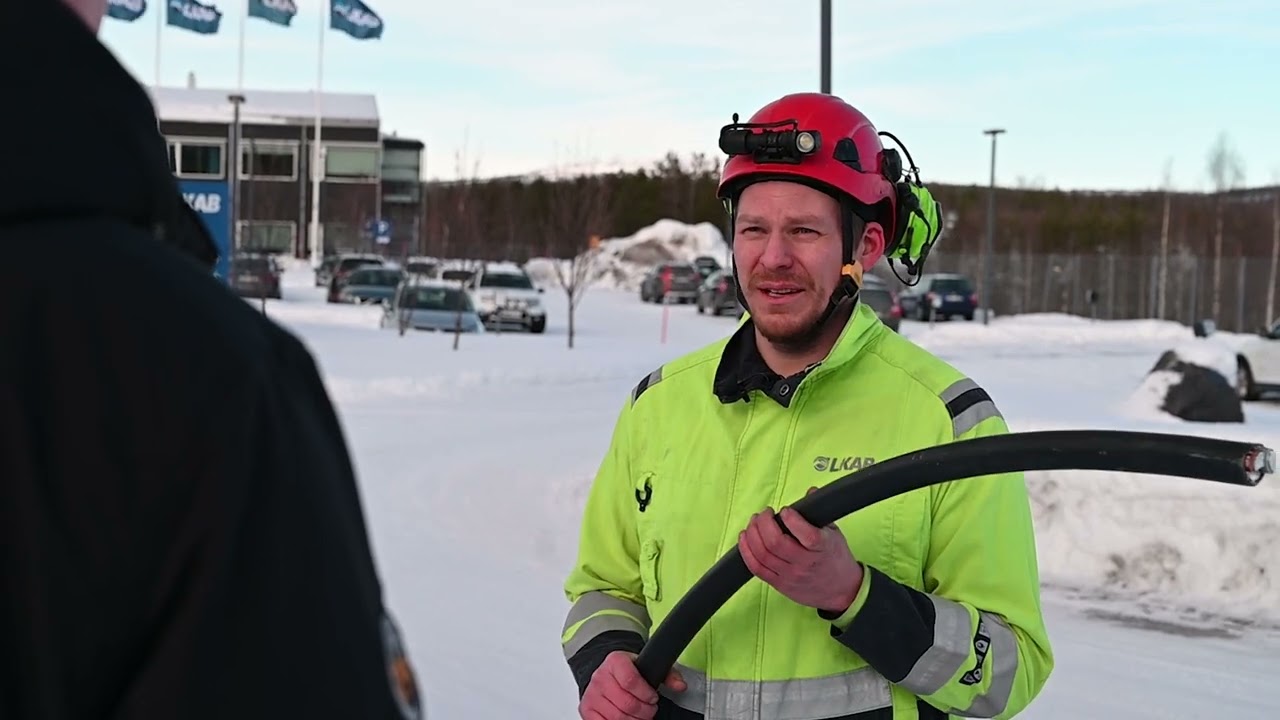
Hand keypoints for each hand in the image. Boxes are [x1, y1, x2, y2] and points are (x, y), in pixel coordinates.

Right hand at [579, 651, 686, 719]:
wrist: (605, 673)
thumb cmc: (628, 671)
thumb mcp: (647, 665)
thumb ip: (667, 674)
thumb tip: (680, 685)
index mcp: (615, 661)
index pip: (630, 681)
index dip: (646, 694)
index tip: (653, 697)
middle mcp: (600, 677)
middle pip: (626, 703)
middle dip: (644, 711)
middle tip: (650, 709)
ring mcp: (592, 695)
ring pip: (617, 717)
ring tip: (640, 716)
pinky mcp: (587, 710)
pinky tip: (628, 719)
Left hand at [738, 488, 863, 614]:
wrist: (840, 590)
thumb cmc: (835, 558)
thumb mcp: (834, 533)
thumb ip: (820, 513)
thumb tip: (811, 491)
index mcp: (822, 548)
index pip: (807, 534)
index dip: (791, 519)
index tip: (785, 510)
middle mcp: (805, 563)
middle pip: (775, 543)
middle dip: (764, 522)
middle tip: (765, 513)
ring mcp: (790, 575)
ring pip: (762, 554)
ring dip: (752, 533)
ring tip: (754, 522)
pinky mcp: (779, 584)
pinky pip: (756, 568)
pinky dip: (746, 551)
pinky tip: (745, 538)